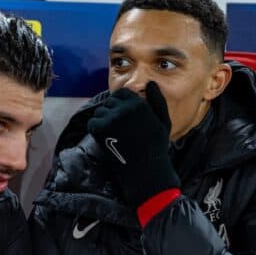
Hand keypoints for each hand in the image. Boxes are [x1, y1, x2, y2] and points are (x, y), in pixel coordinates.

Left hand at [87, 82, 179, 207]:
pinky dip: (96, 130)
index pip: (122, 93)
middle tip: (119, 129)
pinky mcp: (100, 129)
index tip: (123, 116)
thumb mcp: (163, 122)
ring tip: (115, 136)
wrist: (146, 171)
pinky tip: (107, 140)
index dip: (121, 103)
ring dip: (104, 121)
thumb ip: (157, 101)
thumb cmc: (156, 147)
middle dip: (112, 112)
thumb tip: (150, 83)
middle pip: (110, 102)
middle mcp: (125, 108)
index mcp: (139, 104)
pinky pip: (93, 123)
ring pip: (100, 112)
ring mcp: (111, 118)